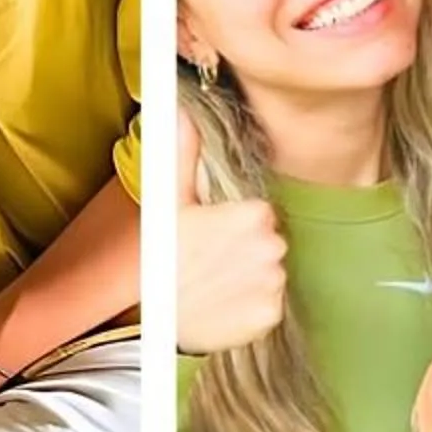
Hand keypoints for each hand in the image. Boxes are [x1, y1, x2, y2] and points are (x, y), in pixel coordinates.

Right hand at [177, 106, 287, 354]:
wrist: (158, 319)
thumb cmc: (165, 258)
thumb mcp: (173, 203)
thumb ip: (186, 153)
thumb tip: (181, 111)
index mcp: (252, 216)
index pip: (262, 214)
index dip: (238, 224)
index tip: (216, 236)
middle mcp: (271, 249)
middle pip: (270, 241)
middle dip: (248, 250)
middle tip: (214, 260)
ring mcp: (272, 284)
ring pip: (272, 272)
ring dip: (251, 278)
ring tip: (218, 283)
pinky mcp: (271, 316)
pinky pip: (271, 304)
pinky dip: (253, 306)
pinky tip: (227, 304)